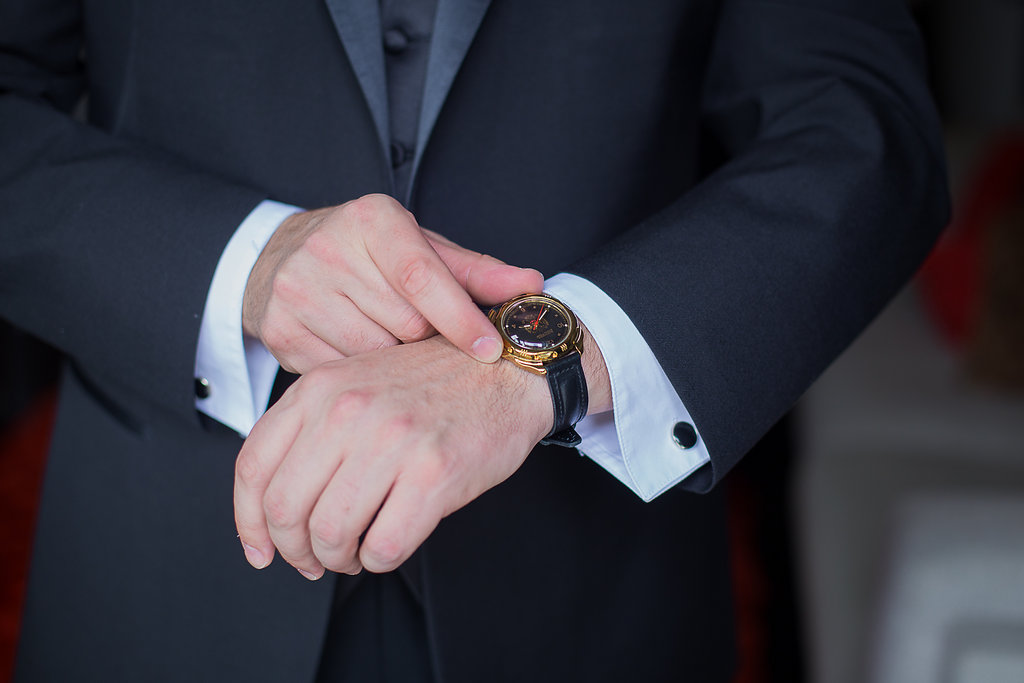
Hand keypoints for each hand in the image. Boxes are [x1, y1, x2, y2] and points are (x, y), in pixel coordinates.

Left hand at [233, 335, 554, 577]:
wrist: (508, 371)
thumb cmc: (435, 383)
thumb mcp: (357, 382)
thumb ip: (312, 428)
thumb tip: (274, 506)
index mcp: (320, 388)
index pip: (254, 468)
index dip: (249, 523)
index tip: (262, 550)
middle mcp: (348, 410)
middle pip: (286, 509)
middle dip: (296, 550)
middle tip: (315, 559)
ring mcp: (391, 440)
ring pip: (331, 533)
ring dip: (339, 559)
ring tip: (355, 553)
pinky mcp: (434, 472)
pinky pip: (384, 545)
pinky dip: (378, 559)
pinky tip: (387, 544)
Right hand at [242, 193, 543, 372]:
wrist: (280, 256)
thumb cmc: (371, 256)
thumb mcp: (422, 250)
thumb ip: (476, 272)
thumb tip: (533, 285)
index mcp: (372, 219)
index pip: (423, 277)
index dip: (461, 318)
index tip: (491, 349)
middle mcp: (328, 248)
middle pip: (405, 323)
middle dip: (426, 339)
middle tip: (424, 334)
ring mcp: (297, 289)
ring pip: (375, 354)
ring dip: (396, 360)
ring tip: (392, 340)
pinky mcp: (279, 328)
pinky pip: (342, 372)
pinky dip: (363, 374)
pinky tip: (362, 354)